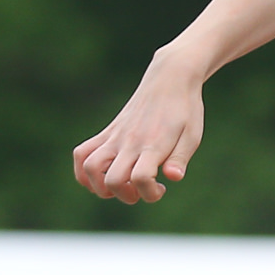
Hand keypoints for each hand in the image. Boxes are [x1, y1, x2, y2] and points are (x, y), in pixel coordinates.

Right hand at [72, 50, 207, 202]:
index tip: (161, 188)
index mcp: (153, 144)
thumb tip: (173, 177)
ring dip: (100, 187)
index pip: (141, 178)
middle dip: (126, 196)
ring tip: (120, 184)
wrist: (169, 78)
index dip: (149, 193)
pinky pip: (82, 152)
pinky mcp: (108, 132)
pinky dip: (82, 171)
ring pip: (90, 168)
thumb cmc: (185, 109)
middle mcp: (130, 142)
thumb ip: (180, 158)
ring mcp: (115, 136)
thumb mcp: (192, 134)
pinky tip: (100, 176)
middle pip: (113, 180)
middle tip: (142, 189)